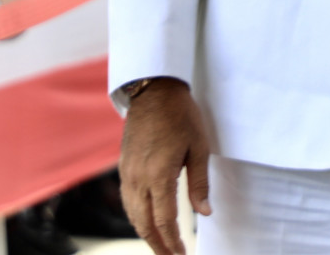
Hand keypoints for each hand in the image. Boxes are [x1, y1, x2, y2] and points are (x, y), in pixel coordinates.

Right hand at [120, 78, 212, 254]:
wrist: (152, 90)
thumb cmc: (180, 115)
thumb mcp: (199, 146)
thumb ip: (199, 183)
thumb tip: (205, 212)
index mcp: (159, 174)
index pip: (164, 220)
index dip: (173, 242)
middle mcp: (138, 177)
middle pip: (144, 223)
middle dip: (158, 245)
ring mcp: (128, 172)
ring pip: (132, 214)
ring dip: (146, 233)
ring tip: (162, 245)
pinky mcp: (124, 166)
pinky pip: (127, 200)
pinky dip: (136, 217)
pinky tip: (146, 221)